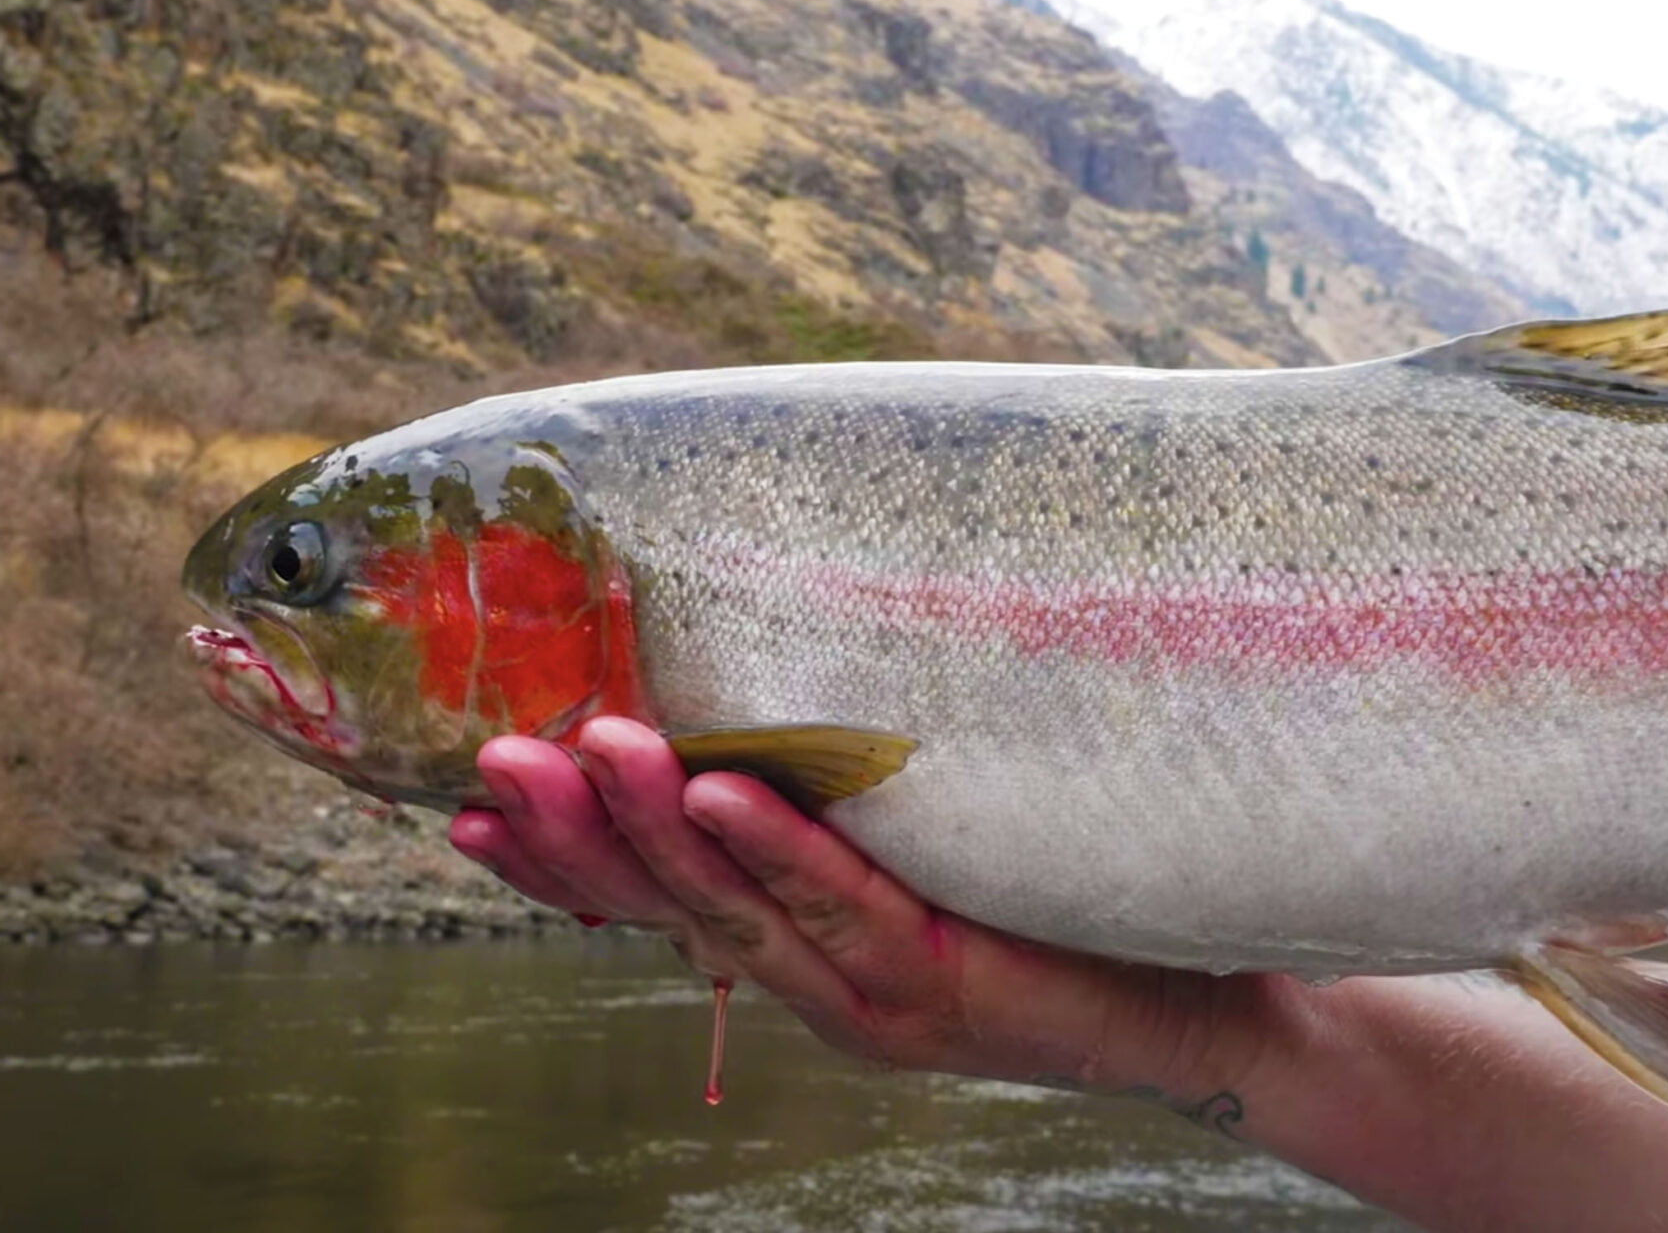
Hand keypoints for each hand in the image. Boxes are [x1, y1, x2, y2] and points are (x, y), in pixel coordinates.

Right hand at [445, 717, 1308, 1104]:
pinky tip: (714, 792)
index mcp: (806, 952)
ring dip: (648, 830)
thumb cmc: (1076, 906)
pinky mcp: (947, 983)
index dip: (553, 867)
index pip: (650, 911)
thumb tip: (800, 658)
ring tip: (576, 752)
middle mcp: (822, 985)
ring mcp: (878, 996)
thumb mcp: (944, 846)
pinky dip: (774, 849)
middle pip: (665, 912)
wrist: (1208, 1008)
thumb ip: (866, 794)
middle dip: (571, 838)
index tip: (459, 810)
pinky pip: (844, 906)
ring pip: (733, 911)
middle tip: (484, 761)